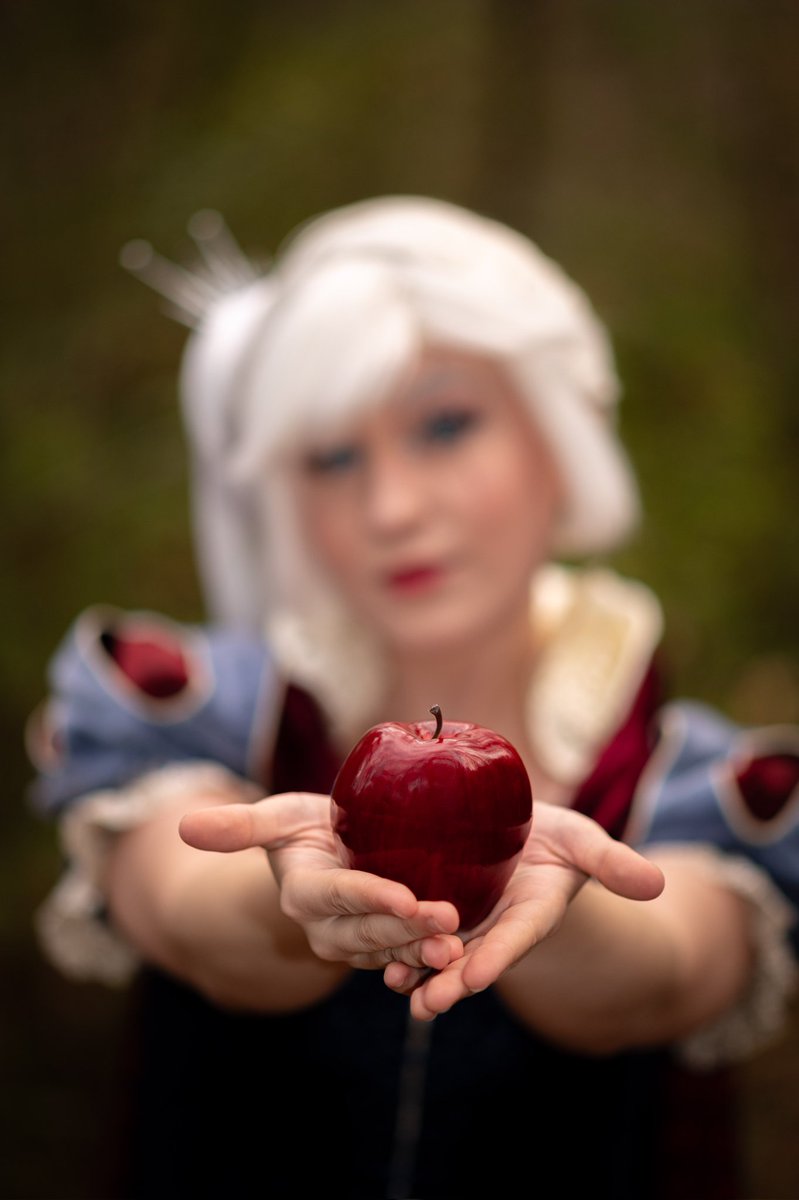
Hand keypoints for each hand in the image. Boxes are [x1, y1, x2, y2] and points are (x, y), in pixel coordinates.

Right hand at [179, 793, 463, 972]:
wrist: (334, 852)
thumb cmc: (308, 826)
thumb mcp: (281, 816)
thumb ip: (241, 824)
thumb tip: (183, 825)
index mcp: (304, 894)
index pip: (339, 896)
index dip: (370, 898)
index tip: (405, 896)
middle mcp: (327, 929)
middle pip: (368, 931)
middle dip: (406, 929)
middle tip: (446, 919)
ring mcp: (359, 944)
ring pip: (392, 952)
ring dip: (424, 951)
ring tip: (456, 946)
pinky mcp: (386, 949)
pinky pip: (408, 960)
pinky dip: (430, 962)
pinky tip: (461, 959)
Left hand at [383, 803, 665, 1019]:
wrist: (516, 830)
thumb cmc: (555, 836)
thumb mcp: (582, 840)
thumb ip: (612, 862)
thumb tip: (657, 884)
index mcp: (533, 911)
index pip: (517, 937)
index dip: (498, 957)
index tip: (476, 978)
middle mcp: (497, 925)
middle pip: (474, 957)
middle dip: (451, 981)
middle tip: (428, 1004)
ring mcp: (467, 921)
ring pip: (441, 953)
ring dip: (420, 973)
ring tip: (398, 987)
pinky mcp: (437, 909)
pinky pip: (418, 932)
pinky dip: (400, 946)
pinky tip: (376, 958)